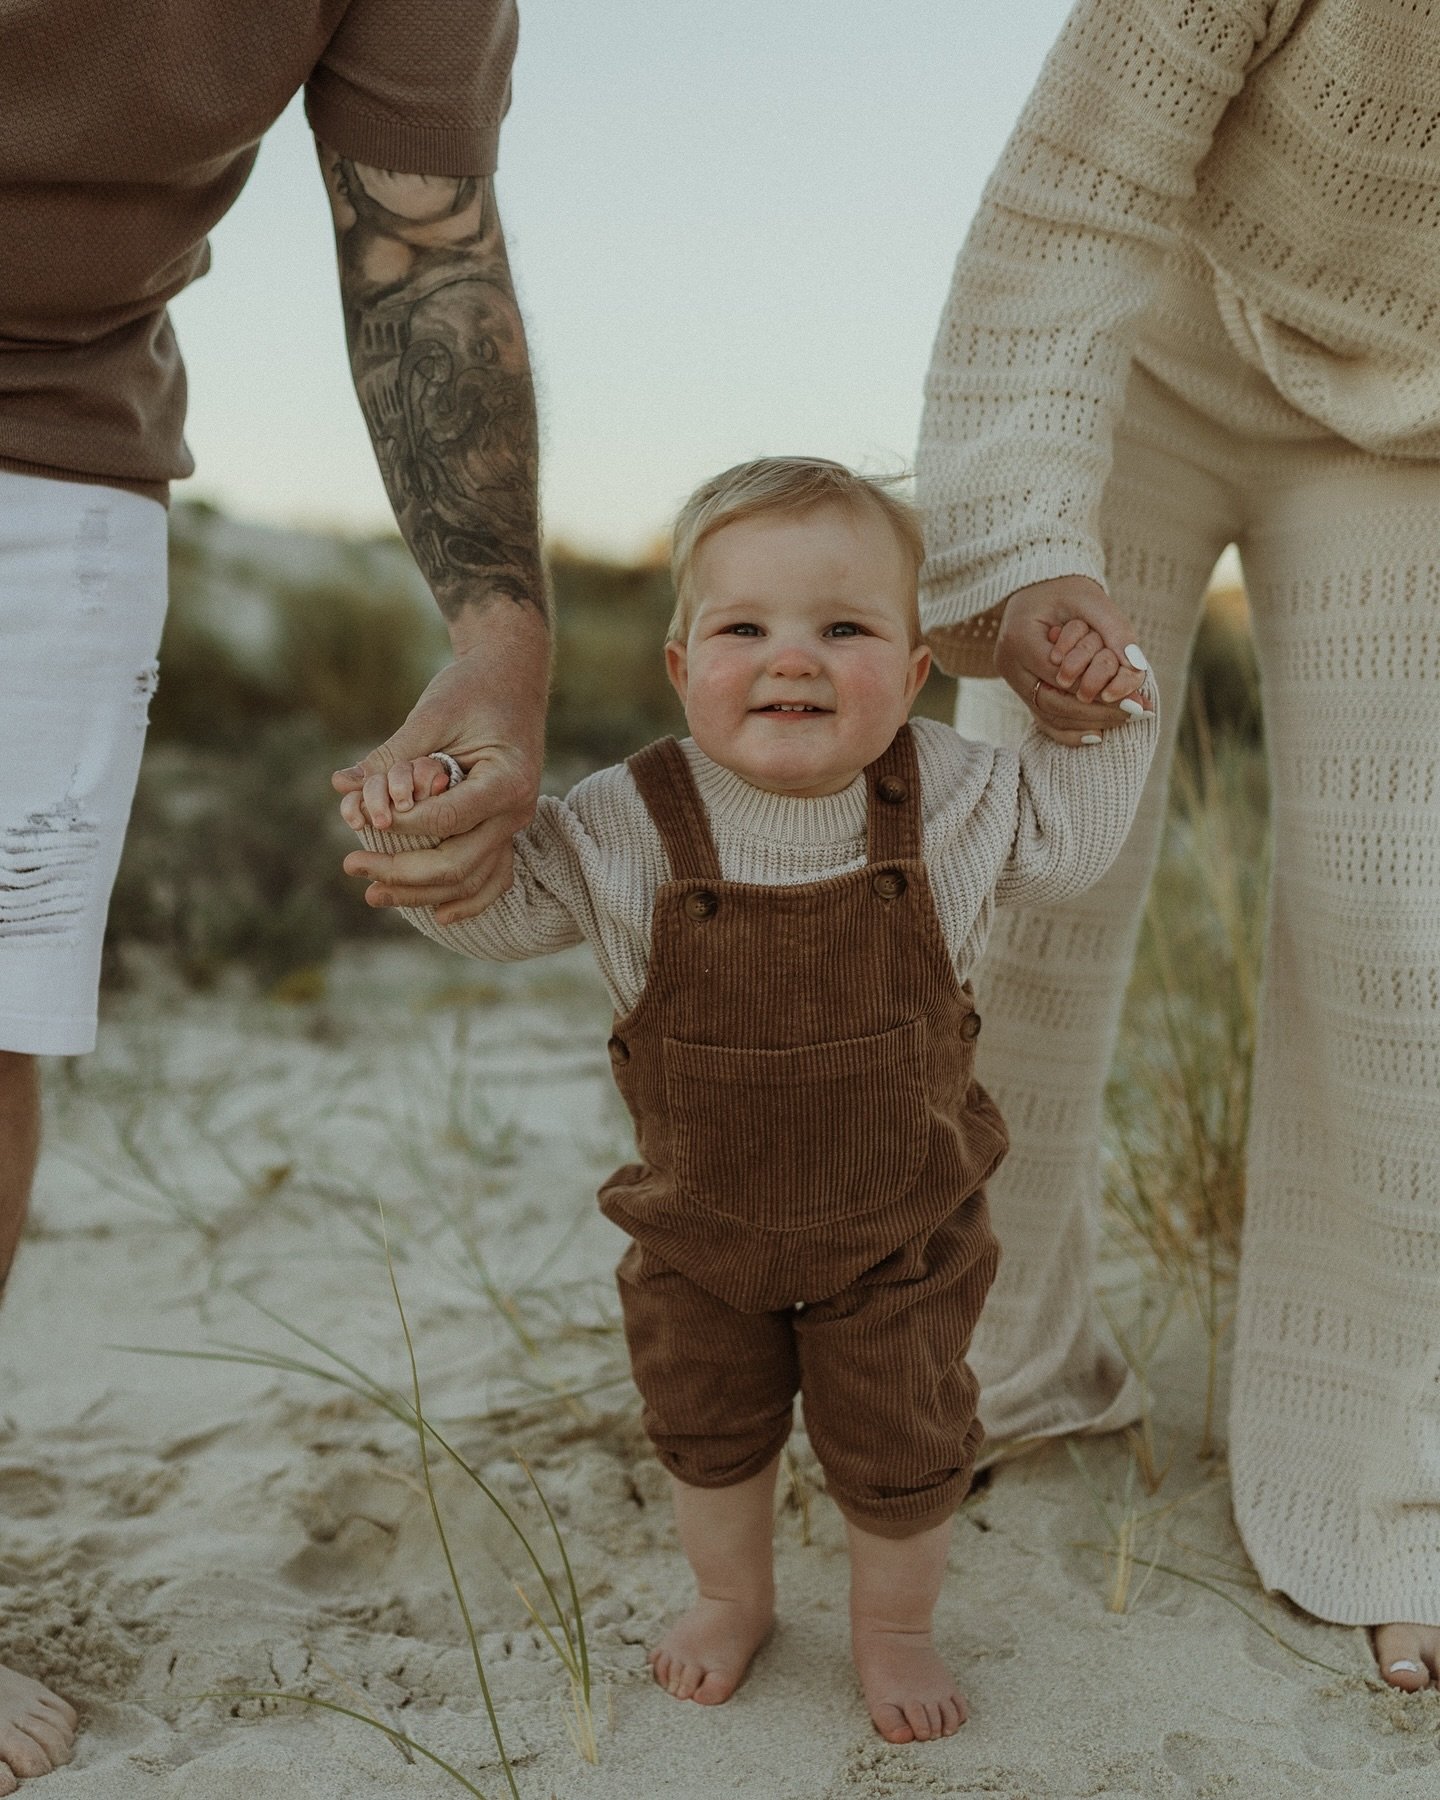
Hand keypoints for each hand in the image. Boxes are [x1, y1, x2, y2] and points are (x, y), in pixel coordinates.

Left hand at [333, 607, 548, 922]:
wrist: (513, 676)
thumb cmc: (473, 689)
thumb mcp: (431, 714)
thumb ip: (392, 756)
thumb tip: (341, 787)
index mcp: (506, 781)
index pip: (446, 820)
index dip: (399, 826)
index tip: (360, 818)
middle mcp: (516, 812)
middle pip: (457, 864)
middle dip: (401, 872)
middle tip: (352, 863)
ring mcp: (514, 825)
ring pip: (471, 880)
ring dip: (421, 894)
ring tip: (373, 892)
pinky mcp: (503, 828)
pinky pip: (492, 877)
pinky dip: (468, 900)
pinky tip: (438, 915)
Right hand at [995, 576, 1151, 744]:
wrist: (1038, 588)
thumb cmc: (1065, 590)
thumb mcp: (1092, 600)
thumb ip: (1115, 630)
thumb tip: (1138, 666)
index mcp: (1020, 638)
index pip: (1062, 676)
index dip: (1100, 690)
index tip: (1136, 699)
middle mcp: (1009, 664)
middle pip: (1053, 701)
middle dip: (1097, 711)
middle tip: (1135, 713)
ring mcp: (1011, 680)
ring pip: (1048, 715)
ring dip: (1088, 723)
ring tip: (1125, 720)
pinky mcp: (1019, 689)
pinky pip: (1042, 719)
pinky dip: (1069, 731)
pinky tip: (1098, 734)